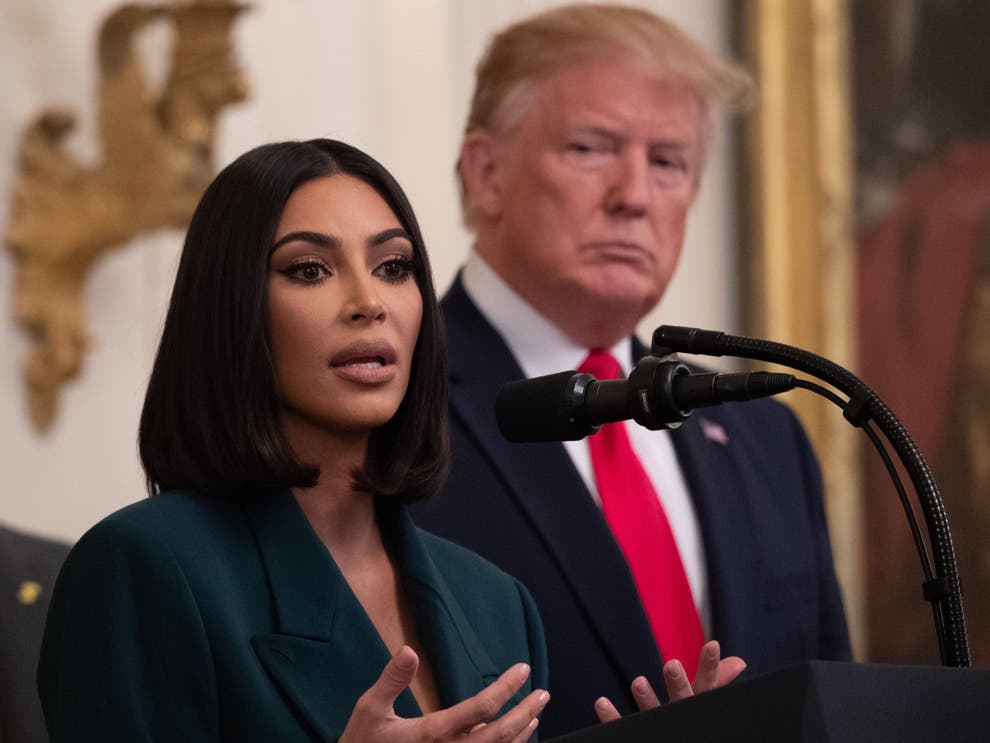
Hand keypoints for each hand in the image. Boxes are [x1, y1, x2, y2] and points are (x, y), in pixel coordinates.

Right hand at [340, 645, 549, 742]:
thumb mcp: (370, 709)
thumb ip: (391, 680)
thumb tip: (409, 650)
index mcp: (432, 734)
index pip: (479, 710)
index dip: (505, 688)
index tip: (522, 669)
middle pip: (499, 735)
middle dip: (524, 712)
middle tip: (543, 693)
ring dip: (521, 734)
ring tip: (535, 714)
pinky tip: (516, 740)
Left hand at [593, 640, 745, 722]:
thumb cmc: (692, 726)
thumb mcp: (702, 703)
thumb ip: (715, 681)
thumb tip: (738, 661)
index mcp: (695, 706)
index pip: (706, 684)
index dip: (709, 666)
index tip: (712, 644)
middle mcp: (679, 717)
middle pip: (681, 699)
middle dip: (677, 683)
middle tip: (671, 664)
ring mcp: (658, 729)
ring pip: (652, 714)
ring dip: (646, 698)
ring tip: (638, 681)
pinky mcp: (638, 737)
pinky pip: (623, 727)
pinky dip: (612, 717)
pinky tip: (601, 703)